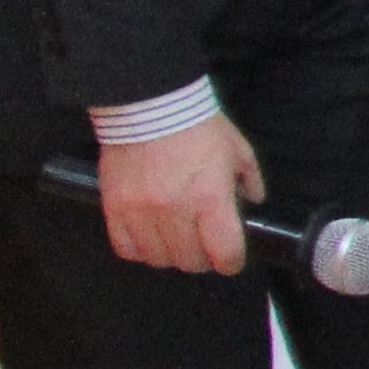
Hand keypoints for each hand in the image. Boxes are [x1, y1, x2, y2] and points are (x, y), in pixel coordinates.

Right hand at [93, 115, 261, 277]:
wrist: (150, 106)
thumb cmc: (198, 127)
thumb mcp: (238, 150)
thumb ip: (249, 180)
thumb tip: (254, 201)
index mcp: (211, 198)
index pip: (224, 252)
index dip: (231, 262)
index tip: (231, 259)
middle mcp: (175, 211)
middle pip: (190, 260)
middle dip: (203, 258)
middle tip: (204, 247)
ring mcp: (141, 212)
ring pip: (158, 259)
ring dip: (171, 255)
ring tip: (176, 241)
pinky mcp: (115, 208)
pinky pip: (125, 247)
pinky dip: (139, 249)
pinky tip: (149, 237)